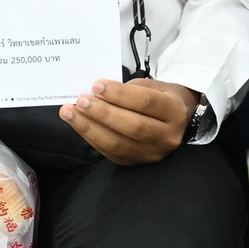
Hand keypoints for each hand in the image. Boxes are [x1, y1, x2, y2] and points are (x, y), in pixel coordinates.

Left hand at [60, 78, 193, 164]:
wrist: (177, 119)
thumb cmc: (161, 97)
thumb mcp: (153, 85)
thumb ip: (128, 89)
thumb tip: (96, 93)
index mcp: (174, 111)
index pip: (146, 103)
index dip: (119, 94)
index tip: (97, 86)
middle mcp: (168, 136)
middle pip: (133, 126)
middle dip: (102, 113)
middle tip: (81, 101)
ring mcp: (153, 153)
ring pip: (119, 144)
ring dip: (90, 128)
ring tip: (71, 113)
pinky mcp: (138, 163)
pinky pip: (111, 153)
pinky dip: (92, 138)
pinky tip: (80, 125)